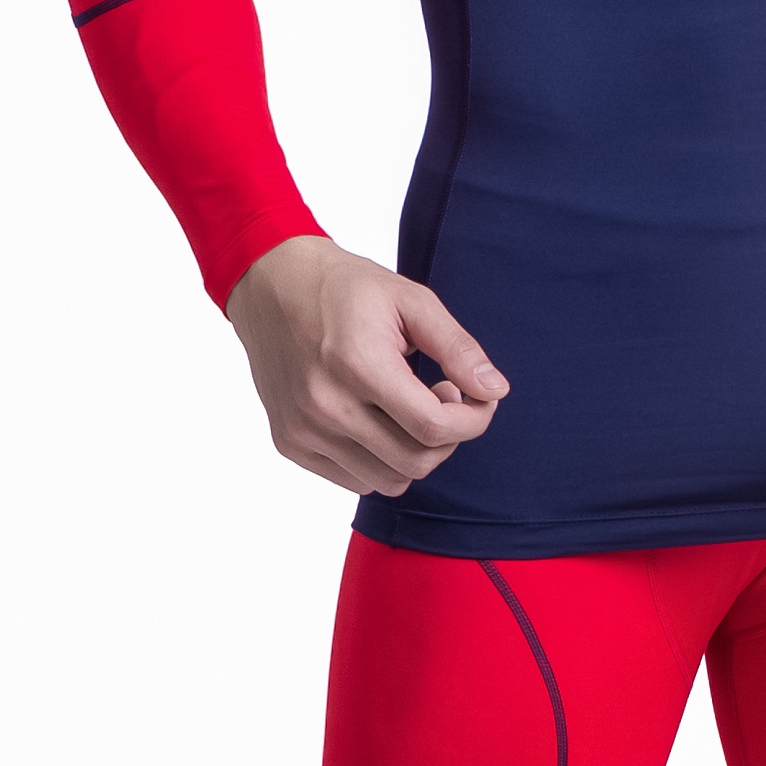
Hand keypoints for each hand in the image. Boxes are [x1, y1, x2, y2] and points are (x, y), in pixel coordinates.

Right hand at [225, 236, 508, 494]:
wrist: (271, 284)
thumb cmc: (346, 289)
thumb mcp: (412, 300)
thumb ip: (457, 348)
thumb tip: (494, 391)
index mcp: (358, 364)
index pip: (434, 427)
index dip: (473, 420)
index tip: (478, 398)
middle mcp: (325, 405)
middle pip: (416, 461)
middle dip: (448, 436)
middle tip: (442, 395)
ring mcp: (303, 430)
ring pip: (389, 481)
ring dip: (414, 452)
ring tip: (407, 407)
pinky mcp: (289, 443)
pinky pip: (355, 481)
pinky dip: (379, 461)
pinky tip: (377, 420)